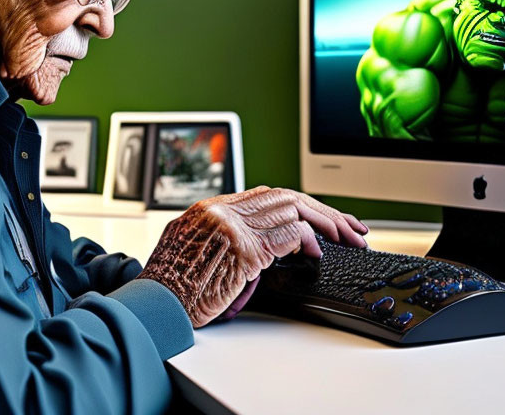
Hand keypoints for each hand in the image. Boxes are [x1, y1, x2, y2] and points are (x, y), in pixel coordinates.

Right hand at [137, 186, 368, 327]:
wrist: (152, 308)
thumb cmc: (171, 291)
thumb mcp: (195, 254)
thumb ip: (227, 245)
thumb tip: (263, 255)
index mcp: (210, 210)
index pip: (266, 195)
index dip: (301, 205)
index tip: (323, 218)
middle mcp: (221, 212)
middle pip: (284, 196)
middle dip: (323, 211)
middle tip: (351, 227)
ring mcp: (231, 227)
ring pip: (292, 208)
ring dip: (327, 223)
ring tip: (348, 238)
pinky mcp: (242, 250)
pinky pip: (287, 234)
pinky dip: (309, 240)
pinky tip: (319, 251)